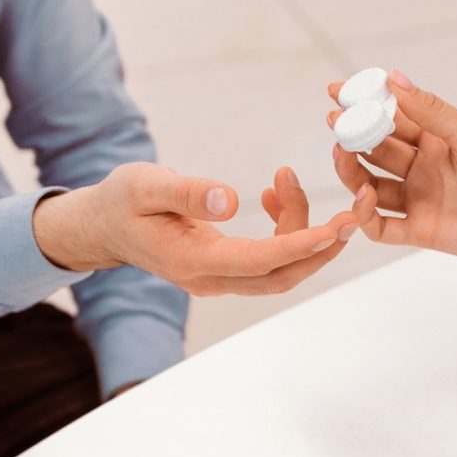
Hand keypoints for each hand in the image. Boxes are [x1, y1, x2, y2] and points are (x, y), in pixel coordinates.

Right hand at [33, 163, 357, 295]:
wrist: (102, 226)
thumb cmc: (120, 202)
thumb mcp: (144, 186)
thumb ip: (186, 192)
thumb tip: (230, 198)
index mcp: (192, 262)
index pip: (259, 261)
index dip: (301, 245)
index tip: (337, 227)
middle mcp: (211, 278)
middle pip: (282, 275)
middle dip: (322, 247)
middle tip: (354, 212)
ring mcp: (219, 276)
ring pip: (279, 265)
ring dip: (299, 227)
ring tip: (284, 178)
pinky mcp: (225, 265)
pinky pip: (268, 255)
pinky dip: (283, 227)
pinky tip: (274, 194)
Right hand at [327, 70, 456, 317]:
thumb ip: (430, 112)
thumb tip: (393, 78)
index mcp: (437, 139)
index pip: (392, 118)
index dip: (364, 105)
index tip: (338, 91)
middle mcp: (423, 168)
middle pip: (376, 150)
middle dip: (353, 135)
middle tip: (335, 122)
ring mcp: (419, 199)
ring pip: (371, 185)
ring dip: (353, 170)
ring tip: (342, 154)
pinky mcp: (419, 230)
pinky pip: (381, 225)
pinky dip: (364, 214)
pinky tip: (363, 196)